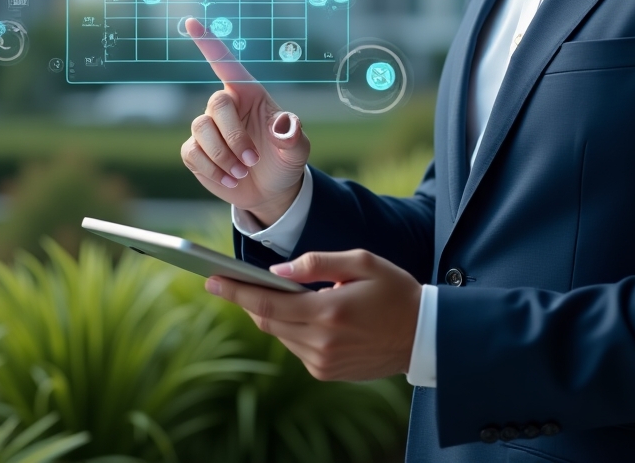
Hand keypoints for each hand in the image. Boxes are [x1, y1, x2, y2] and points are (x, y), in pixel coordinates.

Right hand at [180, 17, 309, 224]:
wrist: (271, 190)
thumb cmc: (285, 160)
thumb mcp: (297, 150)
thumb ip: (293, 137)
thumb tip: (283, 126)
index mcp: (249, 94)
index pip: (226, 64)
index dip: (208, 43)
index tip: (191, 22)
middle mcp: (226, 106)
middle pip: (215, 105)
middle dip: (233, 136)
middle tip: (251, 160)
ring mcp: (209, 128)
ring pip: (201, 129)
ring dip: (222, 155)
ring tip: (242, 172)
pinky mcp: (196, 151)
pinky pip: (193, 153)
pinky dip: (212, 169)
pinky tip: (230, 179)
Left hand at [204, 250, 421, 380]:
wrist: (423, 334)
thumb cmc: (394, 290)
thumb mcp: (361, 262)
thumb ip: (316, 263)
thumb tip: (277, 271)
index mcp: (328, 312)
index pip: (267, 304)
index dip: (236, 292)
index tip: (211, 280)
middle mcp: (321, 343)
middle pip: (266, 321)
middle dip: (246, 300)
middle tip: (226, 280)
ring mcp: (322, 362)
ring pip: (279, 334)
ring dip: (270, 313)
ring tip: (266, 291)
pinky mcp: (326, 372)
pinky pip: (296, 346)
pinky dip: (291, 327)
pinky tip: (301, 311)